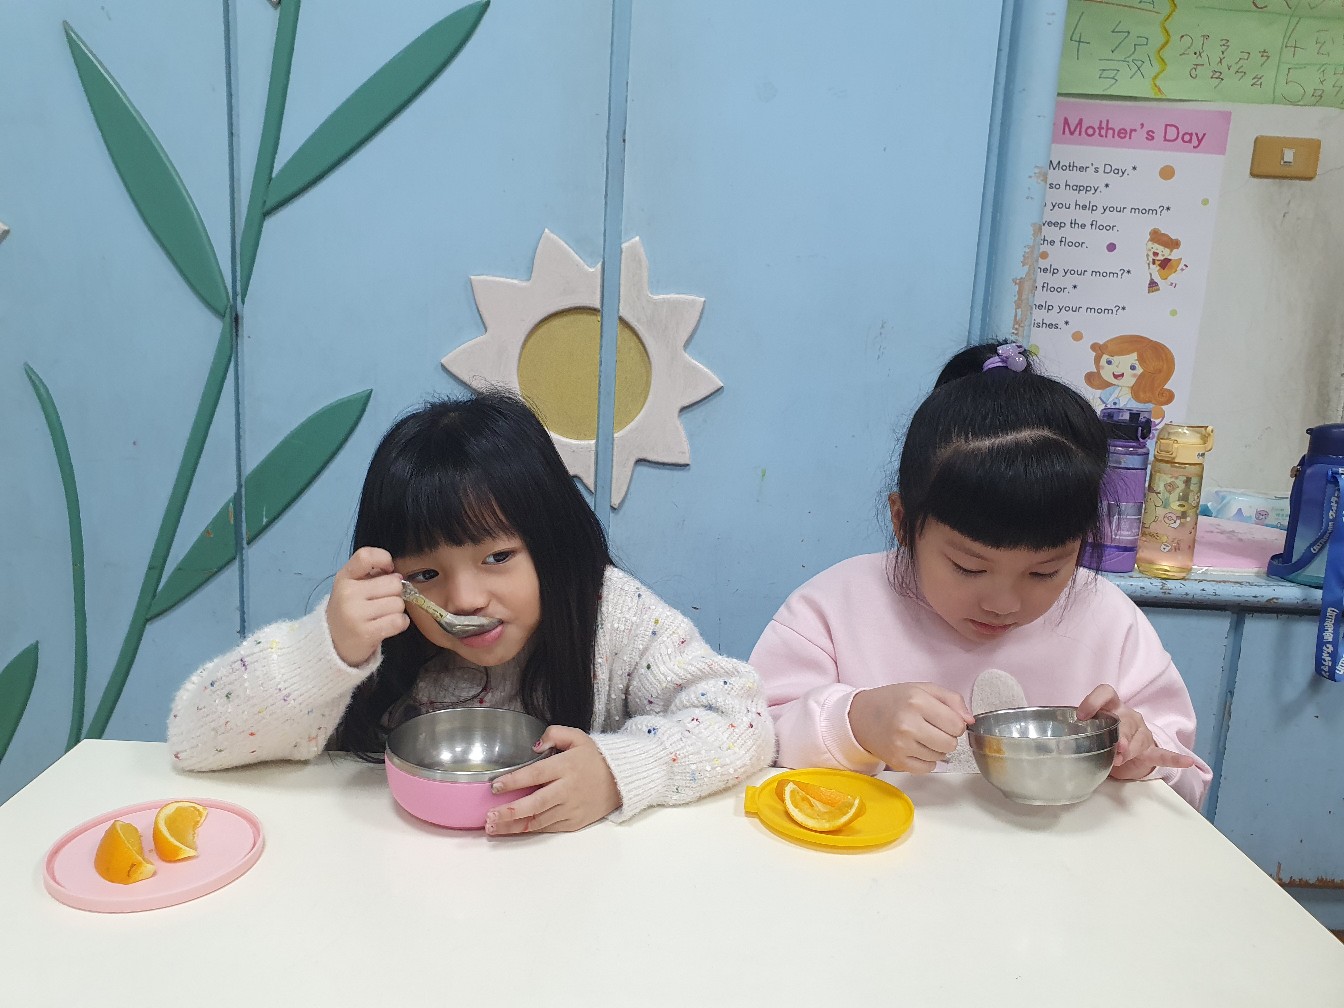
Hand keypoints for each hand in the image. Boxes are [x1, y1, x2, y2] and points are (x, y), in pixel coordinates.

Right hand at [326, 547, 410, 665]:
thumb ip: (372, 576)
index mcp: (344, 577)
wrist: (332, 644)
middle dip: (395, 593)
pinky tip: (389, 625)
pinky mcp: (366, 633)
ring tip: (382, 615)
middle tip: (383, 601)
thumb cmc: (350, 611)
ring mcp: (355, 614)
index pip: (365, 556)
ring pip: (398, 603)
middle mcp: (347, 593)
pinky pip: (399, 621)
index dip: (383, 558)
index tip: (387, 569)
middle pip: (394, 584)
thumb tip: (398, 576)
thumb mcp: (352, 588)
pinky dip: (400, 623)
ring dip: (397, 610)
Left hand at [484, 726, 620, 833]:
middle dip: (510, 812)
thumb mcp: (578, 737)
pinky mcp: (574, 822)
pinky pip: (549, 828)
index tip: (495, 786)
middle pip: (535, 804)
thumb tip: (535, 746)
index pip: (536, 774)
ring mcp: (571, 809)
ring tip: (493, 828)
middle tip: (489, 817)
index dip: (514, 781)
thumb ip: (555, 734)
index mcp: (566, 767)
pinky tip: (514, 831)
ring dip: (514, 826)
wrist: (622, 780)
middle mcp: (567, 790)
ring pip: (538, 821)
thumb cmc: (595, 758)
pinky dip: (530, 830)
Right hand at [847, 683, 974, 773]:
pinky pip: (928, 768)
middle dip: (947, 737)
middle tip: (933, 728)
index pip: (957, 724)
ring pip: (941, 757)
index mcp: (917, 701)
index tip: (944, 719)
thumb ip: (952, 699)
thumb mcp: (922, 689)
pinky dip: (927, 761)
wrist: (861, 716)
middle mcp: (908, 724)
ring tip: (922, 737)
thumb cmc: (895, 701)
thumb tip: (970, 721)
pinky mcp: (897, 762)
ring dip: (936, 748)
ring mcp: (901, 745)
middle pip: (950, 743)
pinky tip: (916, 748)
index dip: (955, 723)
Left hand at [1076, 684, 1195, 780]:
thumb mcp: (1090, 728)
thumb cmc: (1103, 734)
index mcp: (1112, 706)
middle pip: (1126, 720)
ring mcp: (1142, 732)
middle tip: (1114, 747)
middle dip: (1120, 734)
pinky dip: (1174, 759)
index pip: (1106, 692)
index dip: (1094, 701)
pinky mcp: (1151, 750)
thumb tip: (1055, 737)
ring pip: (1139, 739)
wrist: (1124, 748)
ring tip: (1119, 759)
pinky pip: (1164, 754)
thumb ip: (1078, 729)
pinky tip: (1186, 761)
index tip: (1081, 715)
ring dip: (1129, 750)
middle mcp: (1129, 716)